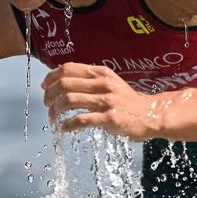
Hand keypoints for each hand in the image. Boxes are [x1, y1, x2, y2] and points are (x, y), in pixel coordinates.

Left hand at [41, 63, 160, 139]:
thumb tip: (65, 80)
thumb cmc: (128, 102)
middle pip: (65, 84)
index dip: (51, 77)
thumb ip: (91, 80)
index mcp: (101, 73)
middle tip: (47, 104)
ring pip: (69, 100)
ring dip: (55, 110)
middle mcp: (103, 84)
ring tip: (53, 118)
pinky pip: (80, 120)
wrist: (152, 115)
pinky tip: (63, 129)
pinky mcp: (109, 118)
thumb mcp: (111, 83)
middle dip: (50, 94)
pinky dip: (67, 125)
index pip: (68, 68)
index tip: (44, 87)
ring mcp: (106, 101)